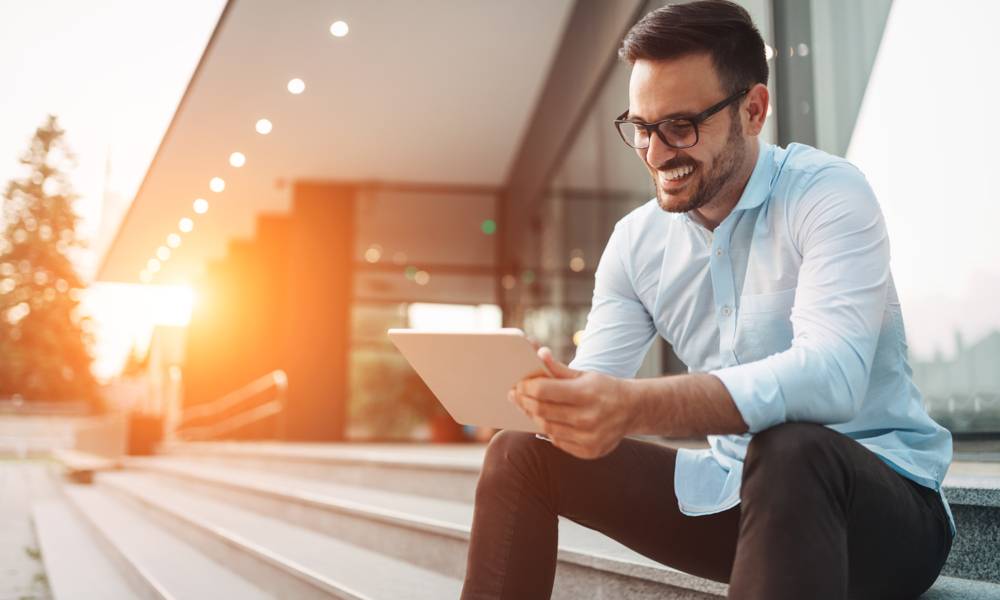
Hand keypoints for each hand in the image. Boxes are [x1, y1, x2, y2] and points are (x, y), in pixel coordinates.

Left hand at [509, 347, 635, 458]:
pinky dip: (549, 430)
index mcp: (586, 393)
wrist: (633, 410)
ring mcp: (589, 437)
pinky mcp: (589, 451)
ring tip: (527, 407)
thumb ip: (558, 368)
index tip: (518, 384)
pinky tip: (546, 420)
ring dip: (533, 416)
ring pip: (547, 428)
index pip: (543, 391)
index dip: (526, 387)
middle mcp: (588, 417)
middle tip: (515, 395)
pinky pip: (558, 441)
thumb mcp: (584, 374)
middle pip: (541, 410)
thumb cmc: (604, 388)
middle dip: (524, 401)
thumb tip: (538, 353)